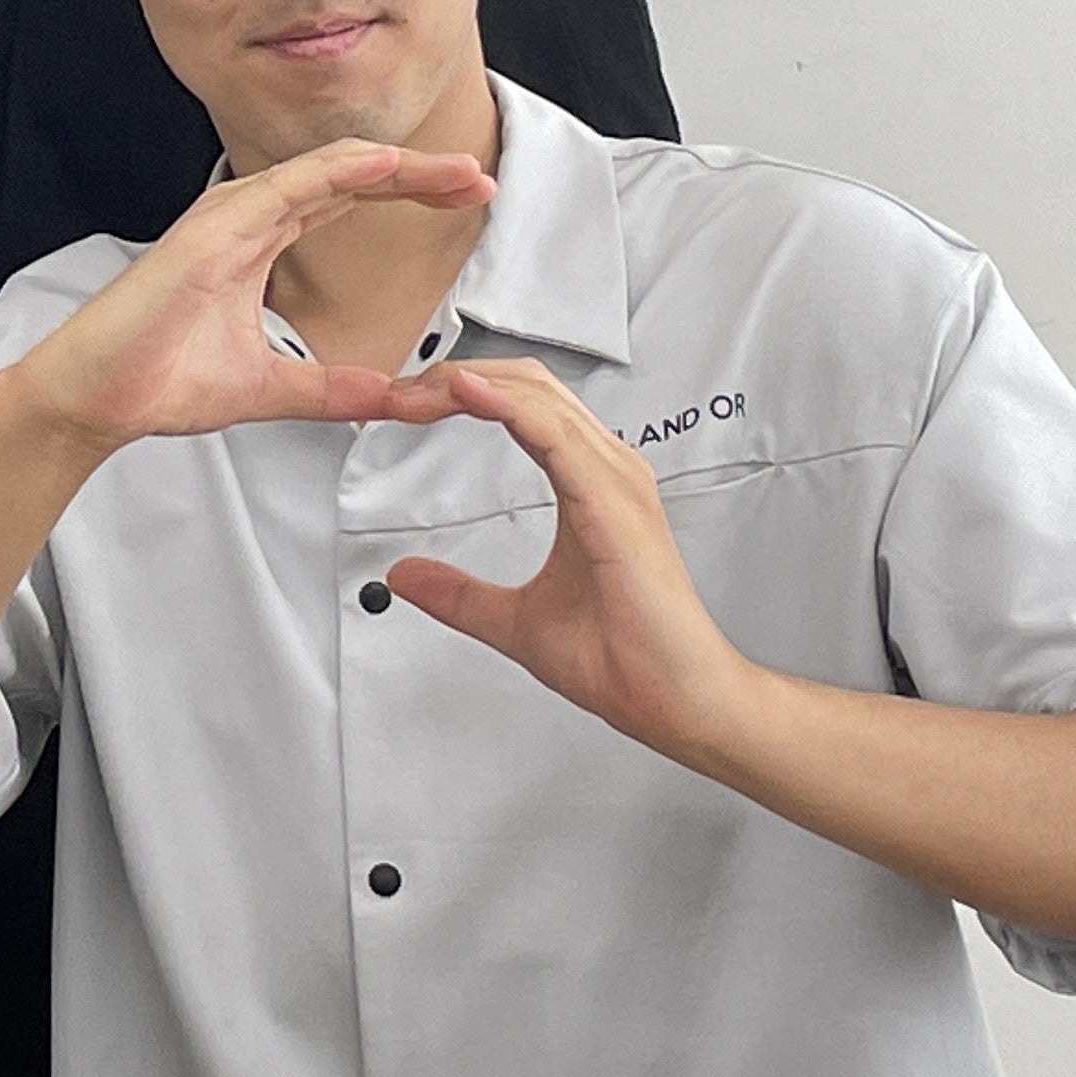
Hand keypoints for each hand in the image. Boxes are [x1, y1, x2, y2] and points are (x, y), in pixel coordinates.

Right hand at [5, 140, 494, 452]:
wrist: (97, 398)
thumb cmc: (159, 378)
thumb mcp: (274, 388)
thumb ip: (336, 389)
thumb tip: (401, 400)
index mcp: (256, 243)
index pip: (344, 202)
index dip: (407, 196)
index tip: (466, 199)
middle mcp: (245, 219)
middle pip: (347, 178)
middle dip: (417, 175)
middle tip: (479, 178)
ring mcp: (227, 218)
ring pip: (325, 171)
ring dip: (394, 167)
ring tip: (452, 171)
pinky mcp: (212, 231)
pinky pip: (285, 188)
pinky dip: (339, 170)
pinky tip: (384, 166)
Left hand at [377, 359, 759, 760]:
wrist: (679, 701)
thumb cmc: (627, 659)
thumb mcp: (515, 621)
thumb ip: (460, 594)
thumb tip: (405, 575)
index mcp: (590, 483)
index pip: (522, 405)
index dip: (462, 391)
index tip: (405, 404)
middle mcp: (607, 469)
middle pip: (527, 384)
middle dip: (456, 376)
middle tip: (397, 393)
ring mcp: (616, 480)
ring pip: (537, 397)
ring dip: (470, 384)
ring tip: (414, 392)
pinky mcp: (615, 503)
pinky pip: (555, 436)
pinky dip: (508, 406)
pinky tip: (467, 395)